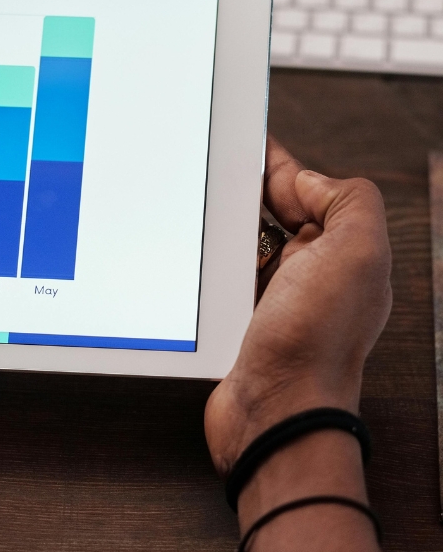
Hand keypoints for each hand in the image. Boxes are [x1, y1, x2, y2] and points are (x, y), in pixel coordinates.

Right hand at [204, 135, 391, 476]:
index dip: (279, 165)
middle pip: (272, 214)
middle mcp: (310, 273)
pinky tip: (194, 253)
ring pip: (243, 243)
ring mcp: (273, 298)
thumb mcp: (357, 254)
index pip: (309, 191)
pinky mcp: (239, 320)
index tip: (247, 140)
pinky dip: (210, 261)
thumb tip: (307, 181)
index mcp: (342, 252)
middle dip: (245, 190)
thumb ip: (347, 202)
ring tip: (199, 204)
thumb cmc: (314, 345)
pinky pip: (222, 276)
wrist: (274, 411)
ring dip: (224, 226)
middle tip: (214, 167)